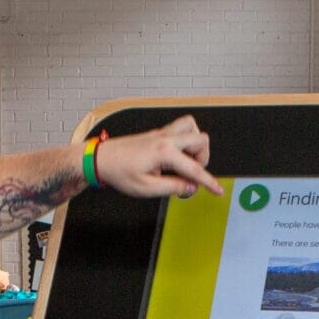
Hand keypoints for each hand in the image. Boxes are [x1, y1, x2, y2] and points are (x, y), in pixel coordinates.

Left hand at [96, 116, 222, 198]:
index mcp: (164, 152)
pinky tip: (176, 156)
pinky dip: (185, 141)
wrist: (101, 159)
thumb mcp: (147, 188)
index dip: (208, 181)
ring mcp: (162, 133)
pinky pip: (181, 129)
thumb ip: (173, 187)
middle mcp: (166, 138)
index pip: (194, 168)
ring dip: (195, 145)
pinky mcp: (158, 133)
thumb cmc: (119, 172)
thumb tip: (191, 187)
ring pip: (192, 128)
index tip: (217, 190)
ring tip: (185, 162)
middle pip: (201, 140)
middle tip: (191, 175)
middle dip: (203, 159)